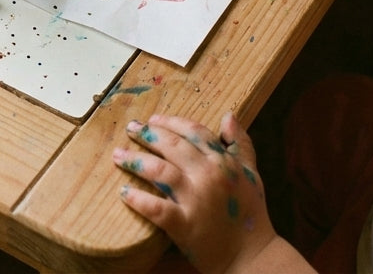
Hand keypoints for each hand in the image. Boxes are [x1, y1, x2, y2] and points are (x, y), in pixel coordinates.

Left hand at [113, 112, 310, 273]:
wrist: (253, 256)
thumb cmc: (250, 213)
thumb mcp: (251, 174)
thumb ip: (240, 144)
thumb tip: (228, 116)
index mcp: (223, 162)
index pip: (192, 131)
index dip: (170, 122)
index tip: (152, 119)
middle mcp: (208, 176)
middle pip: (172, 146)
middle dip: (147, 134)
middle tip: (130, 128)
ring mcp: (196, 200)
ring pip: (159, 172)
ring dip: (135, 161)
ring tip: (118, 155)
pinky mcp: (185, 225)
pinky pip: (156, 208)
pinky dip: (138, 200)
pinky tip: (124, 193)